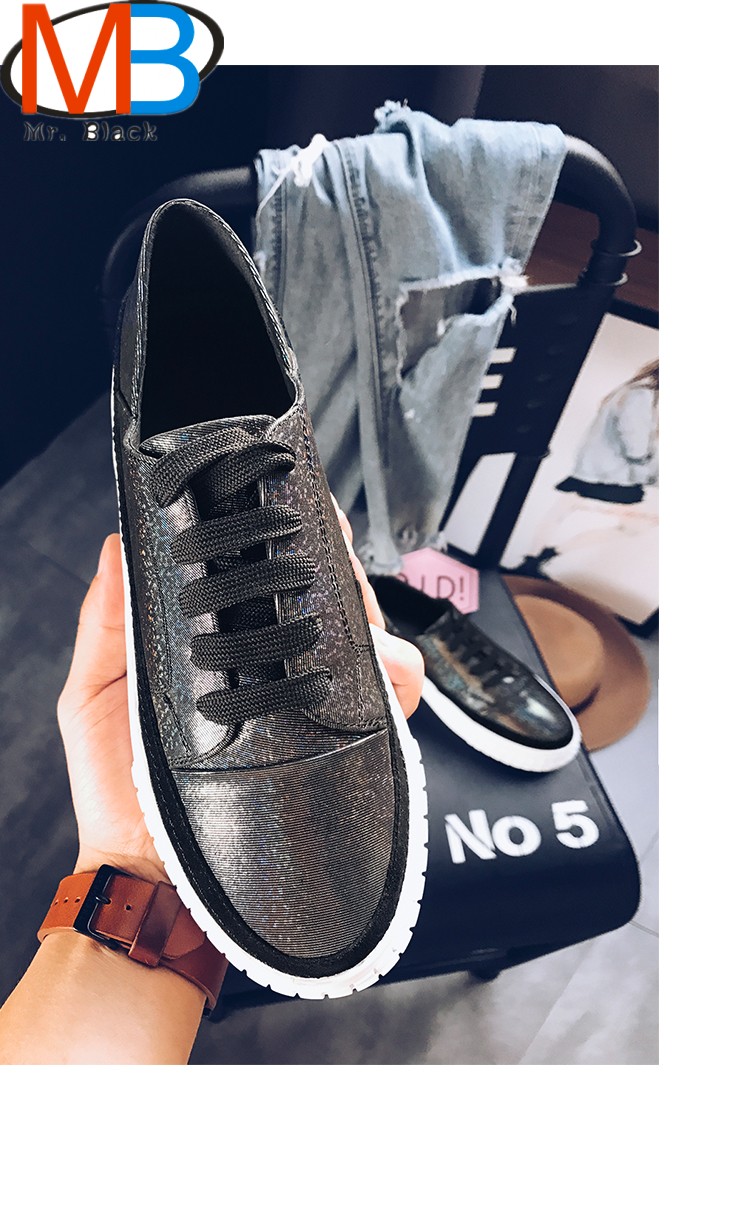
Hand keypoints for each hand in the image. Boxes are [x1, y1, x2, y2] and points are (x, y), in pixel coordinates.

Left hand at [57, 515, 423, 882]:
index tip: (291, 505)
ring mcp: (314, 712)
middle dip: (341, 568)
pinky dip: (396, 674)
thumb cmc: (118, 791)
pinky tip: (375, 663)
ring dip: (372, 615)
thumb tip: (117, 544)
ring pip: (375, 640)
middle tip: (330, 548)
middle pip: (334, 602)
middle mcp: (278, 676)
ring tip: (351, 609)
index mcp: (226, 652)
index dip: (290, 540)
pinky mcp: (343, 749)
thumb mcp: (95, 694)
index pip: (271, 584)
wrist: (148, 876)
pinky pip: (392, 702)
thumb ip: (106, 621)